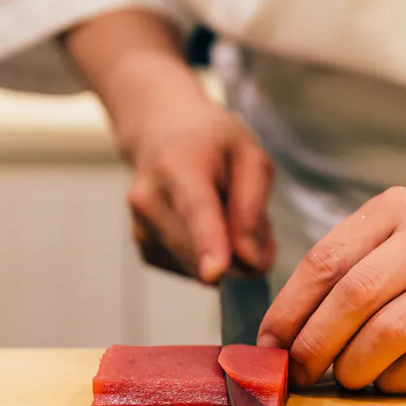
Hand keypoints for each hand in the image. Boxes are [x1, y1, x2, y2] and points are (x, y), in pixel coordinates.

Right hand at [122, 101, 275, 282]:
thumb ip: (253, 206)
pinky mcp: (145, 248)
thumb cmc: (211, 141)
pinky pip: (191, 270)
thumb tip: (250, 260)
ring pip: (199, 267)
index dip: (207, 244)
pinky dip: (210, 259)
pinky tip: (212, 228)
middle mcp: (149, 200)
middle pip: (200, 251)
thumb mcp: (249, 155)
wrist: (159, 132)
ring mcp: (141, 227)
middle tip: (264, 234)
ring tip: (232, 215)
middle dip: (242, 258)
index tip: (215, 273)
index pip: (195, 211)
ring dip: (229, 257)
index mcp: (178, 166)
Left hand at [256, 187, 405, 393]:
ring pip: (388, 332)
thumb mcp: (390, 247)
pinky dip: (392, 379)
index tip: (269, 343)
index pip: (327, 259)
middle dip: (315, 343)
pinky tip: (387, 378)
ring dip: (353, 366)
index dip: (289, 308)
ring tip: (345, 378)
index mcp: (397, 208)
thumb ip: (341, 277)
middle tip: (298, 372)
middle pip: (355, 295)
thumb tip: (278, 338)